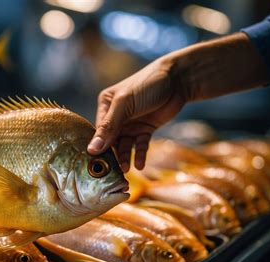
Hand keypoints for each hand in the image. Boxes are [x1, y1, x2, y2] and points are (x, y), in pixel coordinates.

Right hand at [87, 57, 184, 171]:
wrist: (178, 80)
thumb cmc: (146, 85)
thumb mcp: (124, 104)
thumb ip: (109, 127)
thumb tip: (92, 149)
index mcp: (106, 106)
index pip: (98, 131)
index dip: (97, 147)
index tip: (94, 164)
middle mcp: (116, 116)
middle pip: (110, 141)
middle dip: (111, 156)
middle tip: (110, 173)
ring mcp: (131, 123)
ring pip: (125, 145)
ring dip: (125, 158)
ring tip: (126, 171)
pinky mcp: (145, 129)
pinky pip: (140, 145)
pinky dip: (139, 155)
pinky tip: (139, 165)